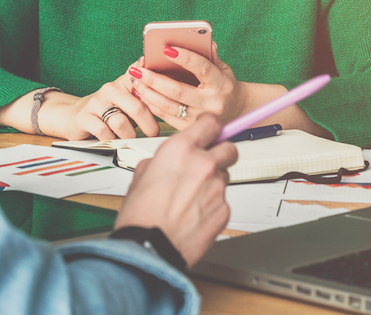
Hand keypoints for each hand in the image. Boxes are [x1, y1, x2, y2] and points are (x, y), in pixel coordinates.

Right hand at [39, 63, 160, 140]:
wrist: (74, 116)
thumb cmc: (108, 111)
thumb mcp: (127, 101)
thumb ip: (146, 98)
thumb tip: (171, 100)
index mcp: (124, 82)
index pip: (142, 78)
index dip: (154, 85)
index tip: (165, 91)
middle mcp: (110, 89)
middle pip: (137, 107)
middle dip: (148, 125)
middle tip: (152, 134)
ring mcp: (96, 102)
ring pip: (121, 122)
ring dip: (129, 135)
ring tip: (130, 138)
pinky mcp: (84, 116)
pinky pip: (104, 132)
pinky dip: (111, 139)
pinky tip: (112, 138)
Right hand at [114, 114, 237, 266]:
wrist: (148, 248)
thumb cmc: (141, 214)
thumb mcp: (142, 174)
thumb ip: (164, 159)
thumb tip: (171, 160)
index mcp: (181, 149)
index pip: (211, 123)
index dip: (210, 128)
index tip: (210, 132)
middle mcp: (203, 164)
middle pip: (229, 148)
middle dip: (220, 154)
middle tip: (207, 164)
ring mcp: (217, 187)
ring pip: (225, 176)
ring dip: (213, 182)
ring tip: (191, 197)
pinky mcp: (224, 210)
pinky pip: (223, 200)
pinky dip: (212, 205)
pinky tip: (194, 213)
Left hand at [129, 42, 247, 128]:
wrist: (236, 110)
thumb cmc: (225, 85)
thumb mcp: (223, 68)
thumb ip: (210, 54)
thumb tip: (201, 37)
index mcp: (221, 84)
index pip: (202, 68)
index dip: (185, 58)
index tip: (166, 48)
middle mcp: (211, 103)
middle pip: (178, 90)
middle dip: (154, 79)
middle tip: (138, 69)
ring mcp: (200, 117)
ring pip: (169, 106)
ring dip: (148, 93)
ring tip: (136, 80)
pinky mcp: (190, 127)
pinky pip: (166, 117)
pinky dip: (152, 105)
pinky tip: (143, 94)